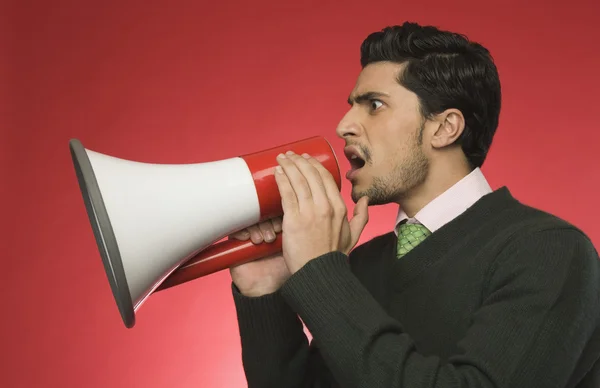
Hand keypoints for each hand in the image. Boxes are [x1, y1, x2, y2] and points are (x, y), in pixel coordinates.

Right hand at [228, 217, 290, 296]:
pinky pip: (235, 230)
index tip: (281, 226)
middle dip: (267, 222)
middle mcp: (262, 229)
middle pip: (260, 214)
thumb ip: (295, 232)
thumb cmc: (282, 270)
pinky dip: (242, 231)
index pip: (274, 213)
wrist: (267, 288)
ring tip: (262, 240)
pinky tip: (249, 238)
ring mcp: (249, 235)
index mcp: (276, 228)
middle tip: (272, 235)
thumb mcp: (292, 249)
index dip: (276, 216)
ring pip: (248, 220)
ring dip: (255, 227)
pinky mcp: (235, 244)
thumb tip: (295, 214)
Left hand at [274, 151, 368, 273]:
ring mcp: (310, 212)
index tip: (306, 158)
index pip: (326, 178)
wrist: (318, 274)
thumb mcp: (353, 236)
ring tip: (281, 158)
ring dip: (289, 166)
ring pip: (298, 181)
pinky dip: (282, 180)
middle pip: (311, 175)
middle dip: (299, 161)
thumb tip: (364, 200)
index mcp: (339, 208)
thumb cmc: (333, 257)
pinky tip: (277, 173)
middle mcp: (326, 206)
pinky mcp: (293, 220)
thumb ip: (361, 217)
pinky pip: (287, 193)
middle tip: (290, 155)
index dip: (314, 165)